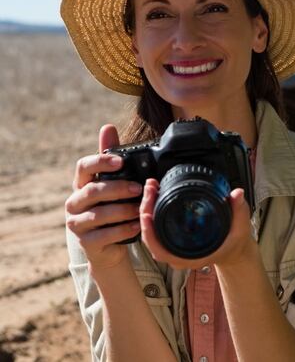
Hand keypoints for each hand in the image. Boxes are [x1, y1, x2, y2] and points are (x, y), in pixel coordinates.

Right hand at [65, 125, 142, 270]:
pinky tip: (136, 226)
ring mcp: (77, 223)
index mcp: (81, 184)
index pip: (83, 166)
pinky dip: (123, 229)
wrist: (109, 245)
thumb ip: (111, 157)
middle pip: (93, 190)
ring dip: (123, 210)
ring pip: (99, 214)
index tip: (121, 161)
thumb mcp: (114, 182)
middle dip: (118, 188)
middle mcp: (74, 202)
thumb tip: (107, 126)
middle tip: (139, 188)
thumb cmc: (113, 207)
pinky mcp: (86, 243)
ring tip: (141, 209)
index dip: (100, 161)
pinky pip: (105, 234)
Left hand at [139, 178, 257, 269]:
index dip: (150, 234)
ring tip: (151, 190)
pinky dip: (152, 214)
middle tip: (150, 190)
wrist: (234, 251)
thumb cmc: (234, 245)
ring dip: (147, 210)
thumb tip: (236, 194)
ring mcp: (174, 249)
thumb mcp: (240, 228)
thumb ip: (239, 210)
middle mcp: (178, 255)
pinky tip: (154, 197)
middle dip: (146, 211)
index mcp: (191, 257)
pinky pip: (156, 230)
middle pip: (151, 238)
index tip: (146, 215)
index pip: (161, 250)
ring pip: (151, 233)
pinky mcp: (173, 240)